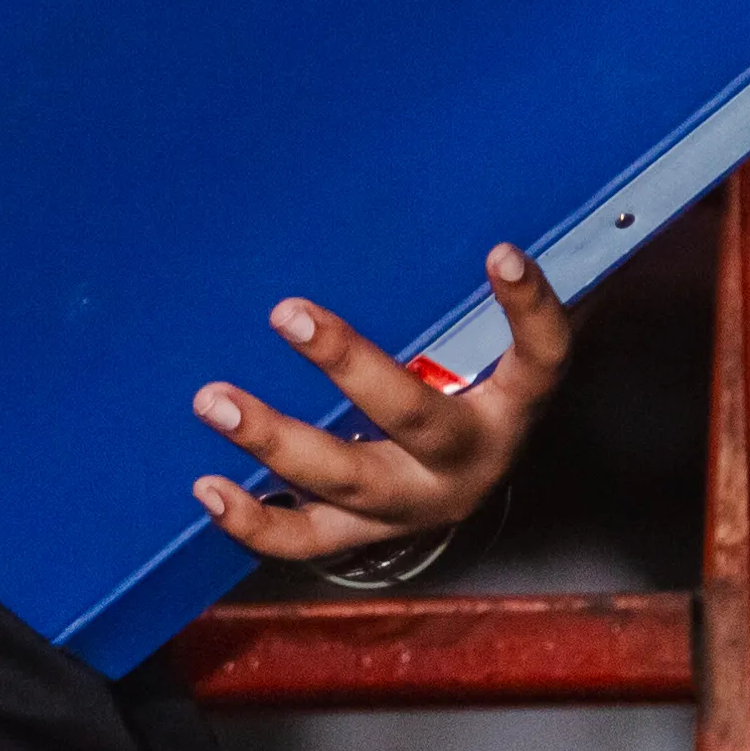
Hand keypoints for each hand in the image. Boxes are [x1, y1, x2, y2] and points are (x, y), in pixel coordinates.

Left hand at [189, 247, 569, 563]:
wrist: (471, 482)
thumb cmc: (480, 388)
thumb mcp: (499, 344)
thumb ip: (495, 294)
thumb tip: (491, 211)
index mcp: (512, 407)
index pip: (542, 358)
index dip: (530, 309)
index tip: (500, 252)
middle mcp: (468, 461)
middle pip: (413, 416)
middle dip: (347, 365)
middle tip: (285, 311)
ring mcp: (413, 505)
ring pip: (344, 479)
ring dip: (273, 439)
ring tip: (213, 400)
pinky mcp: (367, 533)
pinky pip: (306, 539)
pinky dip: (253, 521)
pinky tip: (207, 486)